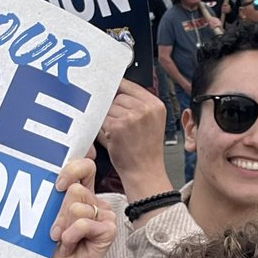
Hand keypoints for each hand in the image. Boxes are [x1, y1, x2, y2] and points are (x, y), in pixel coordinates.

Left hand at [30, 166, 115, 257]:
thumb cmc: (50, 249)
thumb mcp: (48, 216)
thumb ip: (55, 195)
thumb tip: (55, 178)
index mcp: (83, 193)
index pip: (85, 165)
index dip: (72, 169)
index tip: (57, 185)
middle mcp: (95, 202)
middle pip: (76, 188)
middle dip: (58, 211)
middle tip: (55, 229)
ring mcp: (105, 216)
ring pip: (78, 205)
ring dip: (63, 226)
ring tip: (62, 240)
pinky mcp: (108, 231)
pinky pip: (85, 222)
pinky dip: (72, 235)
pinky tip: (70, 245)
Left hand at [98, 79, 173, 201]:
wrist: (144, 171)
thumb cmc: (146, 150)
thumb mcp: (151, 122)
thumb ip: (138, 105)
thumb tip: (116, 91)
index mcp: (156, 105)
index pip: (131, 85)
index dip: (119, 89)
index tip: (112, 90)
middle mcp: (145, 109)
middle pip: (118, 96)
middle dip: (115, 109)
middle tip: (122, 126)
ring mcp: (130, 117)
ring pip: (108, 108)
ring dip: (108, 119)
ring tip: (119, 134)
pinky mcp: (116, 127)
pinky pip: (101, 120)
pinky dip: (103, 128)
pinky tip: (113, 138)